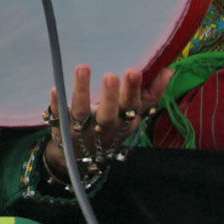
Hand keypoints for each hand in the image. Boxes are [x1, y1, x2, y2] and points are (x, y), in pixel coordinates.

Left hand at [42, 63, 173, 177]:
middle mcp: (103, 127)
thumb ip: (150, 94)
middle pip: (108, 114)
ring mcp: (81, 128)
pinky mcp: (60, 126)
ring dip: (82, 91)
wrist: (78, 156)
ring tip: (83, 67)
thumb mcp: (132, 114)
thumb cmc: (110, 127)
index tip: (134, 70)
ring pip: (81, 112)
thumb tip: (168, 70)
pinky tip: (55, 89)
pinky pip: (57, 116)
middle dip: (110, 96)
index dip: (134, 91)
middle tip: (111, 75)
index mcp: (123, 122)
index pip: (131, 107)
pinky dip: (56, 104)